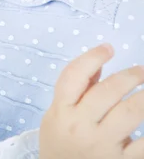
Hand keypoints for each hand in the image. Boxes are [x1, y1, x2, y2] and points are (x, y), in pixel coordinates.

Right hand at [40, 44, 143, 158]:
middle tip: (141, 71)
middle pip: (106, 91)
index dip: (92, 57)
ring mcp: (101, 145)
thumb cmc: (60, 146)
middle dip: (130, 76)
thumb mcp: (58, 116)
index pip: (73, 76)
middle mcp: (80, 126)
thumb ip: (78, 91)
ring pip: (130, 112)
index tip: (108, 48)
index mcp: (61, 112)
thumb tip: (99, 62)